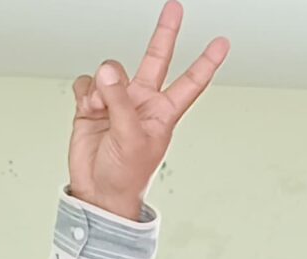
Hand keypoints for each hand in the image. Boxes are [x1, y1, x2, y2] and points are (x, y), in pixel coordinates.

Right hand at [68, 2, 229, 219]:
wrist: (99, 192)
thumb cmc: (127, 175)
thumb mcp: (132, 138)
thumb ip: (120, 101)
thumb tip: (108, 68)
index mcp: (164, 112)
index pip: (191, 81)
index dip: (206, 61)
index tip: (222, 42)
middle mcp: (142, 101)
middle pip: (156, 58)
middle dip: (165, 33)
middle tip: (176, 7)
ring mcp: (117, 100)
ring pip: (110, 72)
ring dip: (101, 88)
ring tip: (100, 111)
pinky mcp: (91, 104)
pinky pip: (86, 82)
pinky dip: (84, 93)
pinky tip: (87, 108)